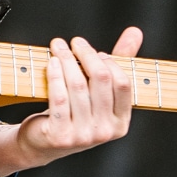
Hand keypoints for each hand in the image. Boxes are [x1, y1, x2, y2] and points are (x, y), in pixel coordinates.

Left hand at [0, 27, 143, 174]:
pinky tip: (51, 62)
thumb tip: (135, 32)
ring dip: (67, 60)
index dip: (109, 62)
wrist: (42, 145)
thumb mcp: (98, 93)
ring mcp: (83, 136)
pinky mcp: (60, 136)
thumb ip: (118, 63)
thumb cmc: (74, 113)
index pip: (123, 84)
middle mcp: (105, 132)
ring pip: (78, 86)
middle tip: (75, 41)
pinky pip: (59, 98)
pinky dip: (55, 75)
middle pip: (101, 80)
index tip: (95, 51)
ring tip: (58, 46)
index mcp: (121, 122)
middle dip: (86, 54)